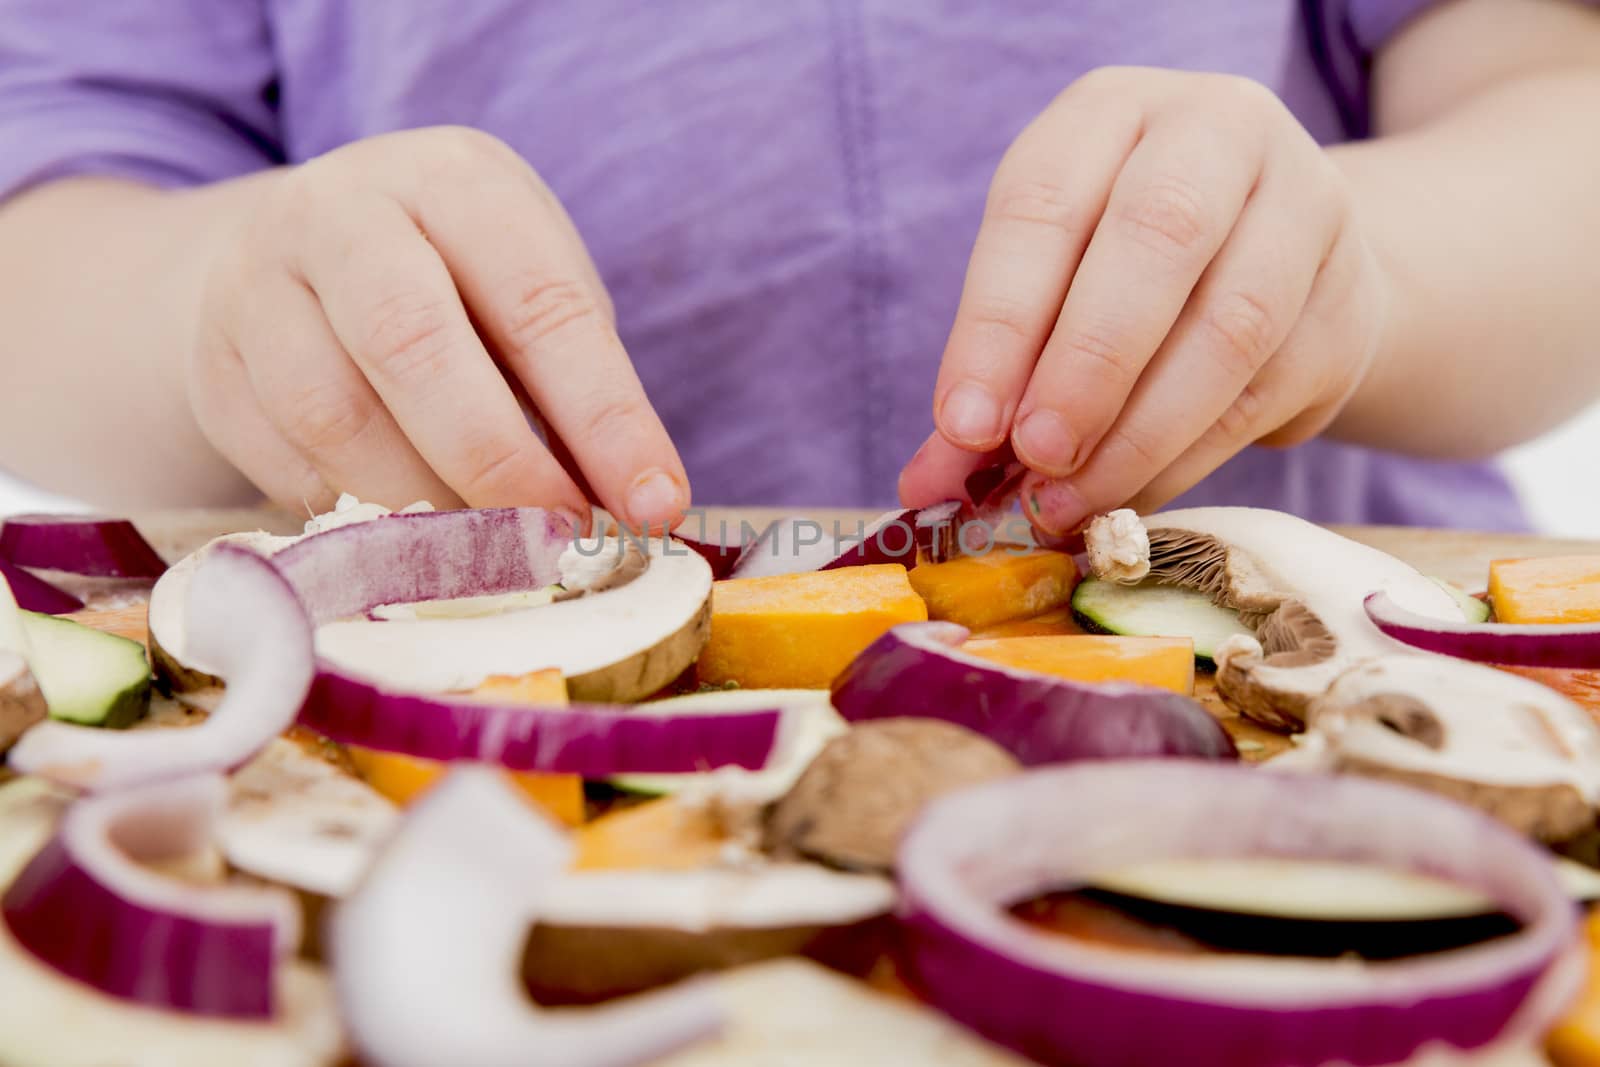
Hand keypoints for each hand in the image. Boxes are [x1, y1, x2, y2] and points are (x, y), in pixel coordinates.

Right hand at [188, 126, 687, 530]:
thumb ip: (576, 393)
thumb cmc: (457, 288)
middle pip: (412, 344)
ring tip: (487, 544)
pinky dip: (358, 512)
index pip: (540, 303)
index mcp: (455, 181)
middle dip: (499, 463)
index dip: (605, 417)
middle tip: (558, 540)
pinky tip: (406, 526)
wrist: (294, 259)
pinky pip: (285, 462)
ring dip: (424, 502)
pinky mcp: (213, 364)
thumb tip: (635, 509)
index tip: (653, 505)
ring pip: (333, 415)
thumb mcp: (527, 299)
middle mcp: (342, 211)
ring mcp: (258, 283)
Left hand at [900, 68, 1389, 531]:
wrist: (1275, 259)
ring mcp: (1304, 208)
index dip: (998, 323)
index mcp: (1111, 111)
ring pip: (1231, 326)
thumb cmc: (1120, 269)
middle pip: (1159, 237)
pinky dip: (1186, 459)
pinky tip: (1130, 498)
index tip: (964, 425)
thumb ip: (989, 376)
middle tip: (1036, 457)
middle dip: (1086, 365)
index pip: (1044, 204)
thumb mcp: (1046, 283)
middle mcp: (1219, 132)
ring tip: (1073, 501)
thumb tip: (929, 486)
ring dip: (1141, 433)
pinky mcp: (1347, 302)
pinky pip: (1264, 393)